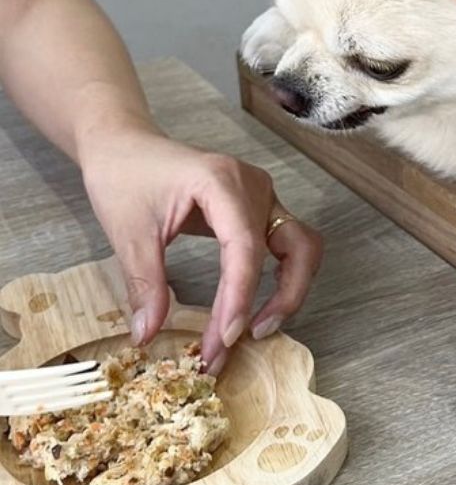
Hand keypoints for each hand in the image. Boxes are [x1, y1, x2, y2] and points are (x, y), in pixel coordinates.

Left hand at [79, 124, 322, 373]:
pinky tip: (257, 303)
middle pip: (296, 246)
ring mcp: (261, 196)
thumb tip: (148, 335)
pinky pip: (287, 246)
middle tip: (250, 336)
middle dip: (283, 297)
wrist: (124, 145)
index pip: (245, 247)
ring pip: (302, 247)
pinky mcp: (259, 208)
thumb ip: (144, 284)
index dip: (239, 297)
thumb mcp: (127, 233)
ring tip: (259, 327)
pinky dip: (282, 278)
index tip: (223, 339)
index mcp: (221, 182)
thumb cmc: (124, 177)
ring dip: (290, 290)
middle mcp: (253, 187)